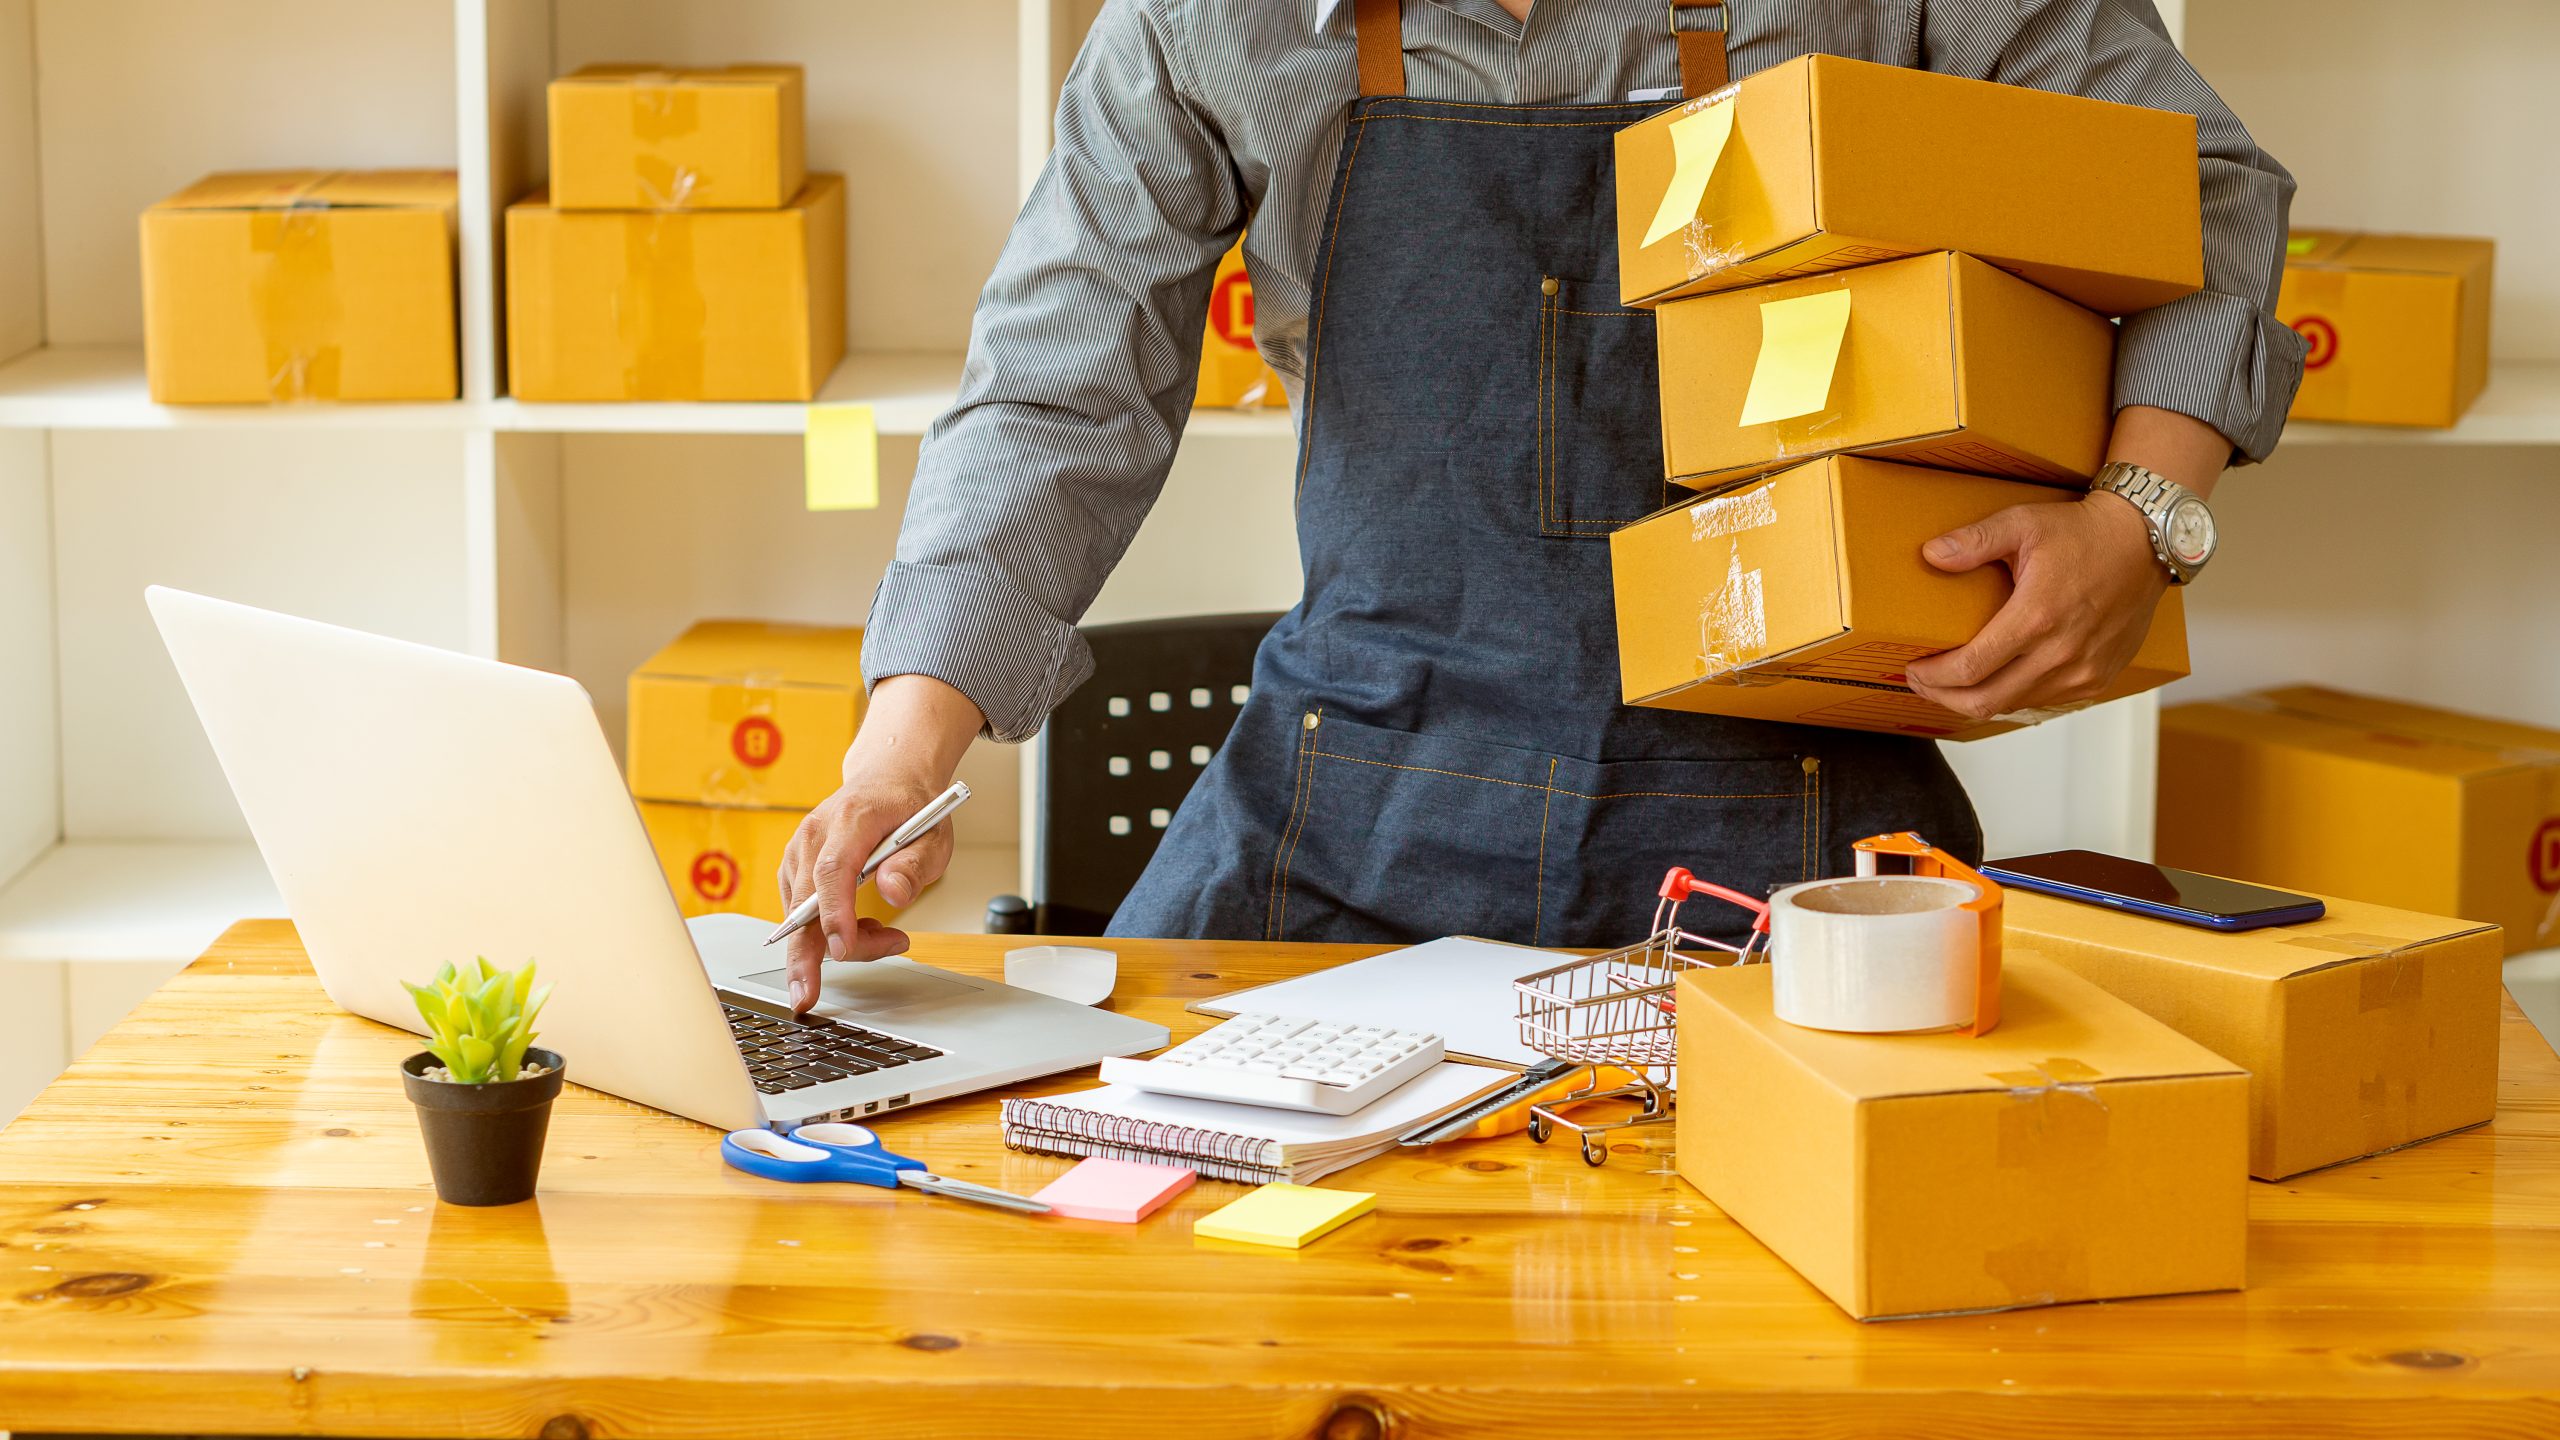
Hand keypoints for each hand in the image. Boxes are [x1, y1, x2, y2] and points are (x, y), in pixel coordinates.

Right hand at [776, 675, 984, 1013]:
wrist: (888, 778)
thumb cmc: (911, 808)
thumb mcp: (934, 835)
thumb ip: (915, 865)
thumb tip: (894, 893)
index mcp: (851, 819)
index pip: (832, 871)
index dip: (834, 914)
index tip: (843, 949)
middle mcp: (814, 835)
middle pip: (803, 903)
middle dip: (804, 956)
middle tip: (807, 998)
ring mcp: (799, 852)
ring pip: (804, 917)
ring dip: (842, 940)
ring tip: (890, 936)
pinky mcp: (795, 869)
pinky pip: (804, 914)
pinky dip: (831, 931)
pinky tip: (863, 925)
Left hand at [1902, 494, 2168, 722]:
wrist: (2144, 542)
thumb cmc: (2084, 533)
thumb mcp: (2023, 523)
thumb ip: (1974, 540)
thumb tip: (1931, 555)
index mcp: (2036, 618)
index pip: (1969, 669)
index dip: (1933, 677)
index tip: (1913, 669)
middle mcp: (2061, 653)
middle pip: (1985, 700)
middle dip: (1944, 696)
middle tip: (1922, 682)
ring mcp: (2082, 671)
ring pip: (2013, 705)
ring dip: (1977, 699)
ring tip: (1953, 682)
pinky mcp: (2098, 678)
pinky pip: (2044, 702)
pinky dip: (2013, 696)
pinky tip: (1997, 679)